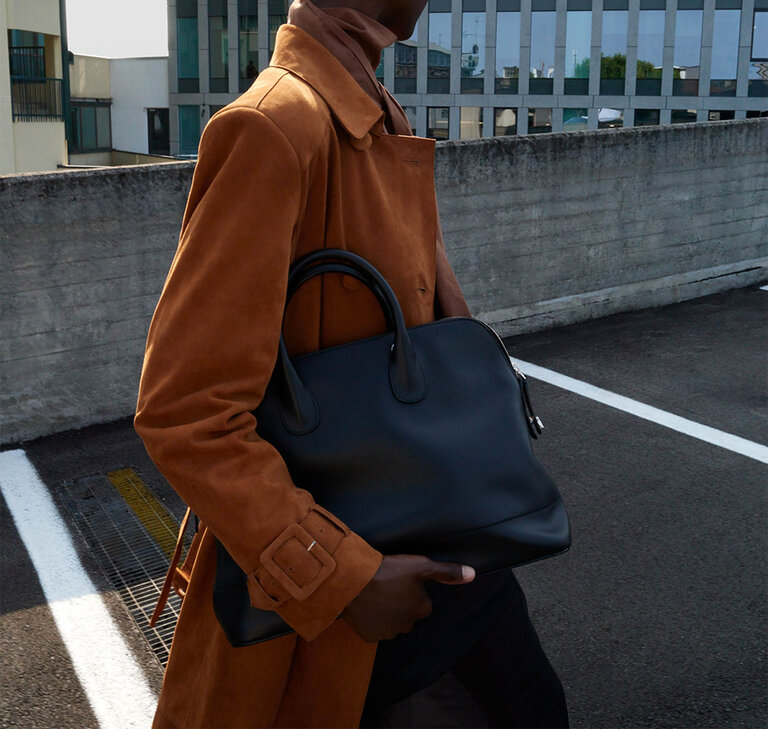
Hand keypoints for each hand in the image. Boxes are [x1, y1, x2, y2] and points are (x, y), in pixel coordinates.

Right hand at [340, 554, 474, 642]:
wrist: (354, 582)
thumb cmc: (389, 571)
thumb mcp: (421, 565)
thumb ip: (447, 572)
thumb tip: (473, 574)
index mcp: (422, 609)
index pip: (422, 601)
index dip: (412, 589)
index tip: (400, 578)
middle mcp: (408, 625)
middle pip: (407, 613)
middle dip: (400, 602)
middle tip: (387, 585)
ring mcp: (388, 633)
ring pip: (391, 621)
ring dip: (386, 611)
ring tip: (375, 593)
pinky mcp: (370, 636)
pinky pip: (374, 628)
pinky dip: (372, 619)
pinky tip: (366, 605)